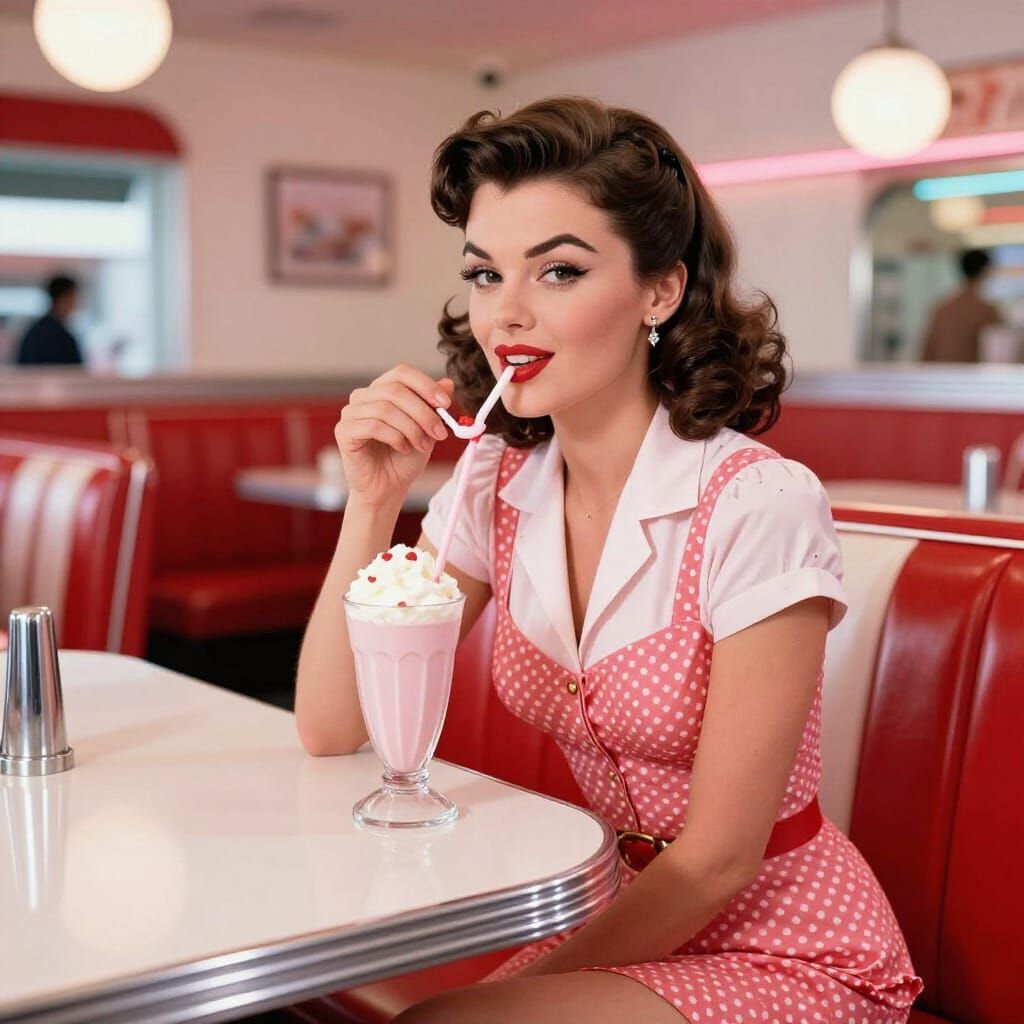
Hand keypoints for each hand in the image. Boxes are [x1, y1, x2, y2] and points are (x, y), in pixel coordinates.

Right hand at [335, 364, 453, 508]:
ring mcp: (350, 413)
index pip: (402, 373)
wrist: (388, 488)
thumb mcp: (427, 429)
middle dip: (423, 412)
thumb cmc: (405, 458)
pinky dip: (395, 438)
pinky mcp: (344, 432)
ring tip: (422, 446)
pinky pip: (373, 426)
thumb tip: (448, 383)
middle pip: (395, 390)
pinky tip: (403, 449)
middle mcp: (363, 397)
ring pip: (386, 409)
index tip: (446, 403)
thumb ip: (435, 406)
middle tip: (439, 433)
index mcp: (383, 390)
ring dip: (411, 429)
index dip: (426, 385)